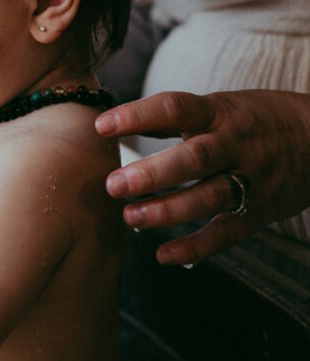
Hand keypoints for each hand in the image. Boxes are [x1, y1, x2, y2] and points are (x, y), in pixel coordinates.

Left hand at [96, 90, 309, 265]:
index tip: (102, 125)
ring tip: (129, 218)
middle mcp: (236, 145)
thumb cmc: (256, 119)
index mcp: (222, 112)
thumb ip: (174, 116)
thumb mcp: (220, 106)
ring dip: (166, 211)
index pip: (176, 108)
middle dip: (151, 174)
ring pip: (208, 198)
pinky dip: (194, 248)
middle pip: (193, 159)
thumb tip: (118, 120)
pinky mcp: (258, 213)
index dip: (138, 116)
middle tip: (113, 185)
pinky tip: (163, 254)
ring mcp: (250, 180)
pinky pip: (226, 234)